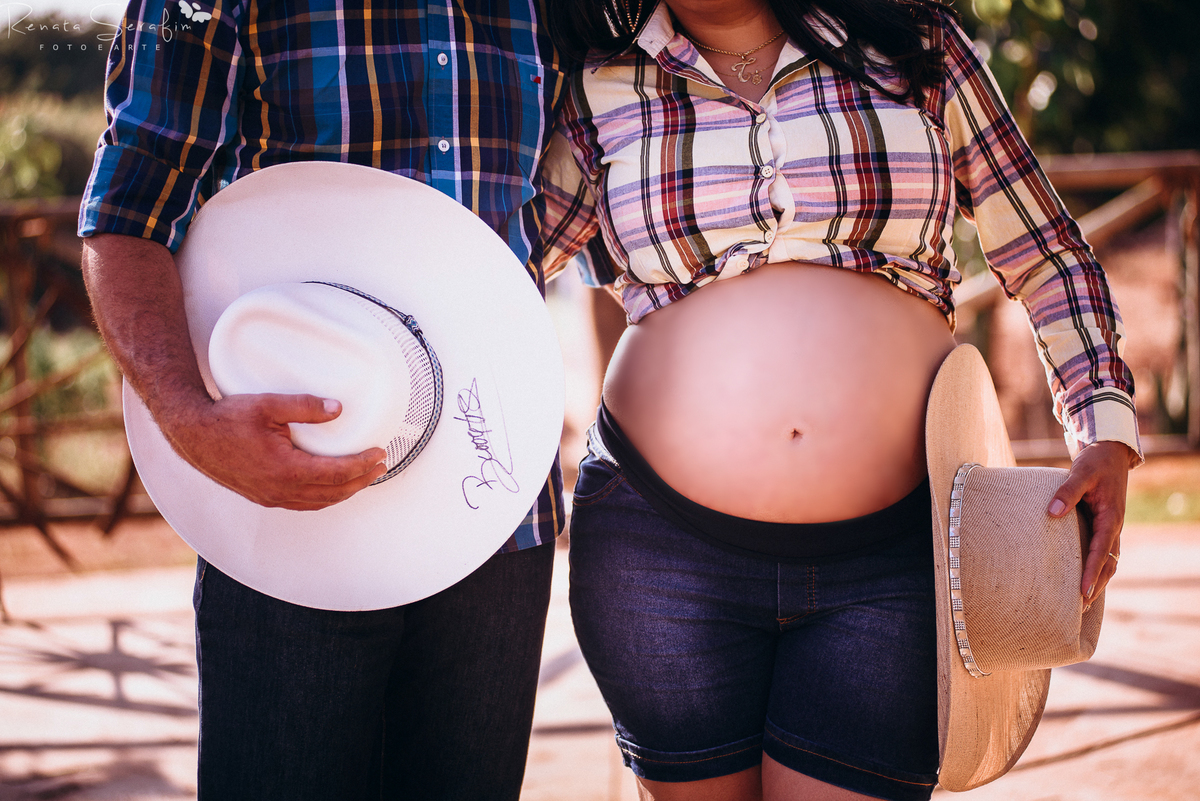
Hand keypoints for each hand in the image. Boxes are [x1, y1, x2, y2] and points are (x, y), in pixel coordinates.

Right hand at [164, 392, 386, 510]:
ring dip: (344, 491)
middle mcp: (280, 490)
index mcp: (285, 470)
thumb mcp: (267, 405)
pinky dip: (324, 496)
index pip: (337, 473)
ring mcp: (270, 497)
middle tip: (379, 466)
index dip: (362, 465)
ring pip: (319, 502)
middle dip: (361, 481)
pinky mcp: (263, 496)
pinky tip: (331, 486)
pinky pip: (302, 503)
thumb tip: (336, 409)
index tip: (378, 454)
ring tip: (362, 477)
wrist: (191, 435)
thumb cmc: (225, 419)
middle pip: (333, 492)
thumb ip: (305, 406)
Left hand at [1046, 440, 1136, 607]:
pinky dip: (1094, 568)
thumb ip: (1066, 493)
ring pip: (1107, 562)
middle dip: (1095, 586)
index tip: (1082, 592)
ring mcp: (1110, 529)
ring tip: (1080, 602)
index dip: (1091, 573)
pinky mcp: (1103, 527)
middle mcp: (1113, 528)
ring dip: (1097, 581)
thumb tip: (1051, 514)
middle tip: (1079, 608)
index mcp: (1111, 518)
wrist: (1109, 454)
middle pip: (1107, 565)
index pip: (1101, 552)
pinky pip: (1102, 553)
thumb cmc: (1094, 463)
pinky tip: (1080, 579)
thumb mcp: (1080, 473)